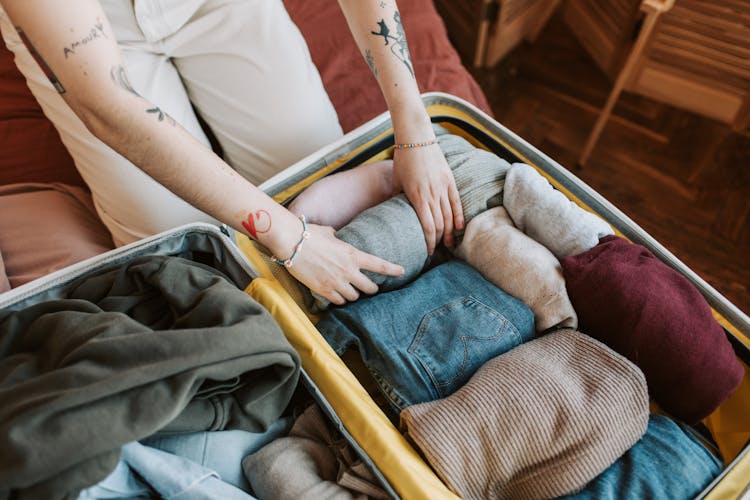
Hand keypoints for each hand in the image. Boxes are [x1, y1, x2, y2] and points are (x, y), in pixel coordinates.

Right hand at [287, 223, 404, 304]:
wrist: (291, 243)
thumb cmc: (309, 234)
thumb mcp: (330, 233)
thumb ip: (338, 239)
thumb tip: (337, 236)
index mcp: (353, 254)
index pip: (379, 265)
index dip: (392, 269)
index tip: (402, 271)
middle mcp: (348, 270)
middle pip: (369, 288)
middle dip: (372, 289)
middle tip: (370, 288)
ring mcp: (336, 282)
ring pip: (354, 297)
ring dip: (354, 295)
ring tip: (350, 291)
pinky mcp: (323, 290)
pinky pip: (339, 301)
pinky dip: (340, 299)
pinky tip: (337, 295)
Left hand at [392, 145, 463, 253]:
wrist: (417, 137)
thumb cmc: (403, 158)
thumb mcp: (396, 180)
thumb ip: (397, 197)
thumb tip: (395, 212)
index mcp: (417, 196)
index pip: (427, 227)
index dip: (429, 242)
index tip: (428, 252)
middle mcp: (432, 194)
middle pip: (440, 225)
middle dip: (439, 241)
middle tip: (437, 251)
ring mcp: (442, 187)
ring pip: (449, 216)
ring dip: (449, 233)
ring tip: (449, 245)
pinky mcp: (450, 180)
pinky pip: (456, 202)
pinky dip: (459, 216)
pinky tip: (459, 228)